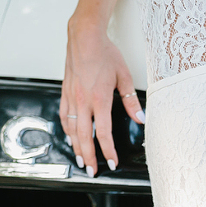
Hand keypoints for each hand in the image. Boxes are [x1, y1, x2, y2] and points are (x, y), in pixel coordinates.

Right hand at [60, 15, 144, 175]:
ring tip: (81, 159)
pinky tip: (70, 136)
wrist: (84, 37)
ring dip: (76, 146)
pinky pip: (64, 116)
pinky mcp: (65, 92)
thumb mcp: (124, 76)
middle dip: (89, 156)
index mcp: (99, 98)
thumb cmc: (104, 52)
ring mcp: (72, 97)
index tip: (112, 161)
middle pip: (84, 136)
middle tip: (92, 170)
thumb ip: (131, 101)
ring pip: (72, 129)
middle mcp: (83, 100)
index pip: (104, 132)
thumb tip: (141, 118)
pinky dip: (67, 130)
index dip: (108, 150)